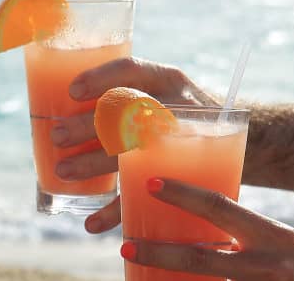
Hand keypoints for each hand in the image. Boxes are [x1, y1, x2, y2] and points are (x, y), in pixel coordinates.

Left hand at [53, 58, 218, 232]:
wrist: (239, 139)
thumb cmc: (177, 110)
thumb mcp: (161, 89)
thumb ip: (123, 92)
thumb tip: (54, 96)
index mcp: (166, 80)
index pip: (132, 70)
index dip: (101, 78)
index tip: (71, 91)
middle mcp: (176, 107)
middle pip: (128, 114)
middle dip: (88, 126)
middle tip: (57, 136)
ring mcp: (182, 143)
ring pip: (134, 153)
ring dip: (94, 164)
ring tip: (63, 172)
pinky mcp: (184, 178)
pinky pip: (146, 194)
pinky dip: (115, 212)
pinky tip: (92, 224)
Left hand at [120, 178, 293, 279]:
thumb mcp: (280, 247)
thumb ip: (243, 236)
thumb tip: (193, 226)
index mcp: (273, 236)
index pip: (221, 209)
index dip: (184, 195)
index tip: (150, 183)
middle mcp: (270, 263)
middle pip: (203, 260)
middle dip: (161, 253)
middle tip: (125, 246)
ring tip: (143, 277)